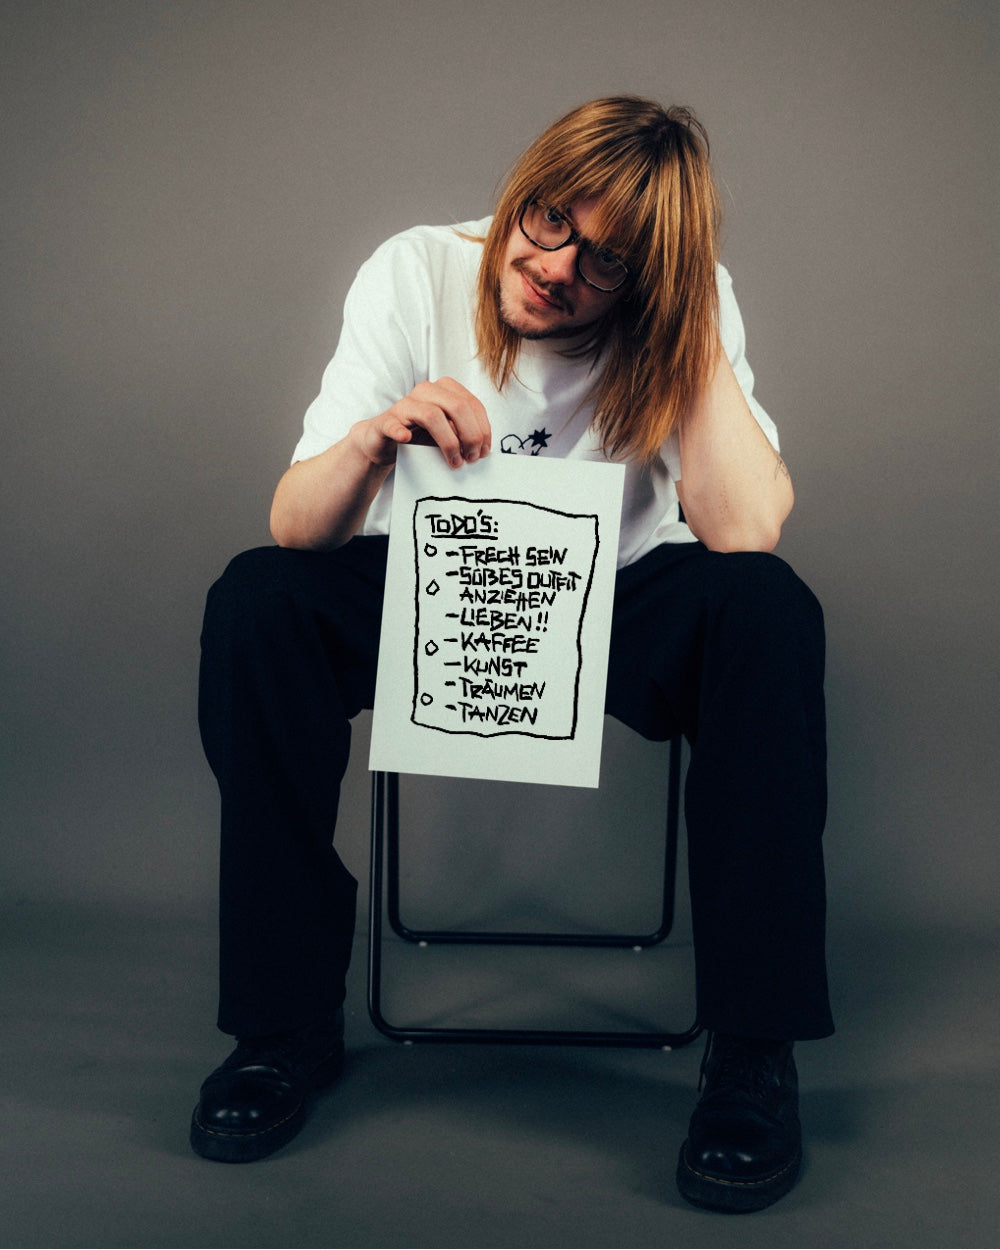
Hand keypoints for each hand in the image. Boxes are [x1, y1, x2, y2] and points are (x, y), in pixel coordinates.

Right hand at [351, 377, 490, 469]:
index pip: (472, 404)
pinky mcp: (385, 421)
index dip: (483, 429)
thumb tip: (483, 447)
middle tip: (472, 458)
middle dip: (471, 436)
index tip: (485, 450)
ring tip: (454, 461)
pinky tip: (406, 438)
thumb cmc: (419, 435)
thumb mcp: (447, 431)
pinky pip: (393, 424)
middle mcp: (425, 391)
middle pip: (457, 407)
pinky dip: (400, 431)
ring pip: (432, 415)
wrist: (383, 441)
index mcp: (444, 389)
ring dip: (449, 442)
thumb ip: (463, 432)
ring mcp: (404, 405)